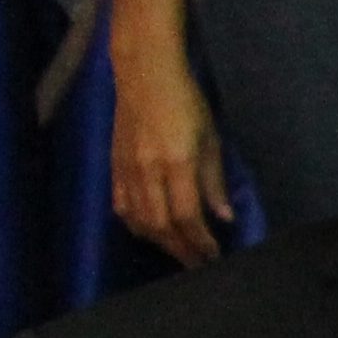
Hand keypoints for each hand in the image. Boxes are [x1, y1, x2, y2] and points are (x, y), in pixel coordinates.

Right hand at [109, 58, 234, 267]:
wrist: (144, 74)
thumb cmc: (185, 101)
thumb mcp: (210, 138)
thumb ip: (213, 181)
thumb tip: (223, 217)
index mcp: (175, 162)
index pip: (187, 216)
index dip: (200, 241)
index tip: (213, 255)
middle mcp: (146, 170)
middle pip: (161, 225)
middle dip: (181, 249)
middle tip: (197, 263)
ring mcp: (125, 168)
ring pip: (139, 219)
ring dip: (160, 242)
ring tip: (178, 251)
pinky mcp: (113, 165)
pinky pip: (121, 205)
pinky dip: (135, 224)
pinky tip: (149, 231)